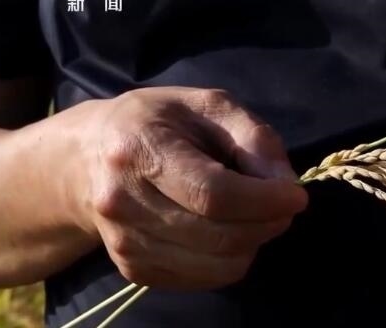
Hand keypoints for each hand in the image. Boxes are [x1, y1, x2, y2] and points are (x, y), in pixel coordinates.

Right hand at [61, 87, 307, 289]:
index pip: (213, 194)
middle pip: (218, 236)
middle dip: (267, 224)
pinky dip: (230, 260)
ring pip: (215, 265)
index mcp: (141, 150)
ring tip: (255, 216)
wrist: (88, 157)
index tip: (297, 196)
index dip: (264, 201)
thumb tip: (284, 183)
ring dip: (252, 244)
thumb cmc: (160, 122)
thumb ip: (253, 137)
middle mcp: (123, 202)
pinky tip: (227, 230)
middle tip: (284, 206)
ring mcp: (124, 242)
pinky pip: (202, 279)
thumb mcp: (209, 106)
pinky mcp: (133, 270)